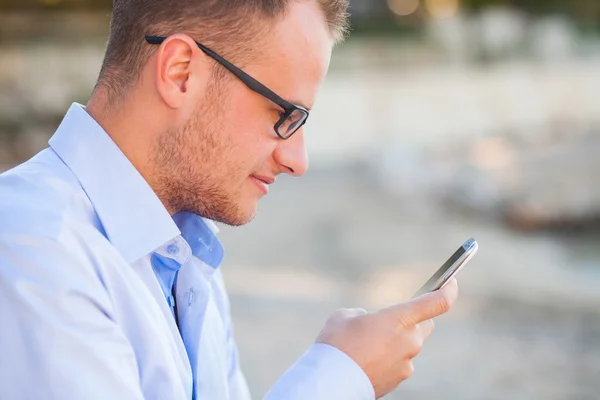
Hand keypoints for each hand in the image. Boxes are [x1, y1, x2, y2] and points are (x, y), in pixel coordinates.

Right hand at [315, 279, 458, 397]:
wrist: (332, 381)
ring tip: (365, 345)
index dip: (448, 291)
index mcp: (400, 319)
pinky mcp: (398, 380)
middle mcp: (410, 341)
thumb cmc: (337, 343)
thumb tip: (368, 325)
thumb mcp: (345, 316)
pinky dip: (386, 360)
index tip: (451, 284)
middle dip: (412, 321)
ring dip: (393, 343)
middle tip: (391, 321)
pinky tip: (366, 360)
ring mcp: (406, 363)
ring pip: (407, 347)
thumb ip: (363, 316)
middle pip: (423, 326)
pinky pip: (397, 364)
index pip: (437, 303)